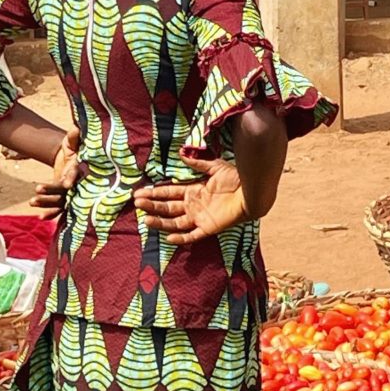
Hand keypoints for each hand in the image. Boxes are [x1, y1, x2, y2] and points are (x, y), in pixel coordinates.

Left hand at [30, 127, 79, 219]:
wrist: (76, 161)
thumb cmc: (75, 150)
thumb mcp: (72, 143)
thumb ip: (74, 138)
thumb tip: (75, 127)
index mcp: (79, 170)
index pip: (76, 175)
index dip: (71, 179)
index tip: (66, 184)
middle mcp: (77, 184)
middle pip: (66, 191)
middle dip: (52, 193)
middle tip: (37, 191)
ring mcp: (72, 193)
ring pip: (61, 202)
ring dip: (47, 203)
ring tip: (31, 202)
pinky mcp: (66, 199)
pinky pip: (60, 209)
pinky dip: (51, 214)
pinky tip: (39, 218)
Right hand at [133, 157, 249, 245]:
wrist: (252, 191)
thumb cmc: (236, 179)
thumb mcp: (215, 167)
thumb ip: (198, 163)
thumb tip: (181, 153)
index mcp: (194, 191)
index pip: (169, 193)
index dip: (155, 192)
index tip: (140, 192)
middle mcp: (193, 205)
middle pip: (168, 207)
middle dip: (152, 205)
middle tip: (137, 203)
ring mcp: (200, 218)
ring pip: (174, 222)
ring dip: (160, 221)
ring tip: (145, 219)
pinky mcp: (208, 228)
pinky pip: (192, 235)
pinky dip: (181, 237)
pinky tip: (169, 237)